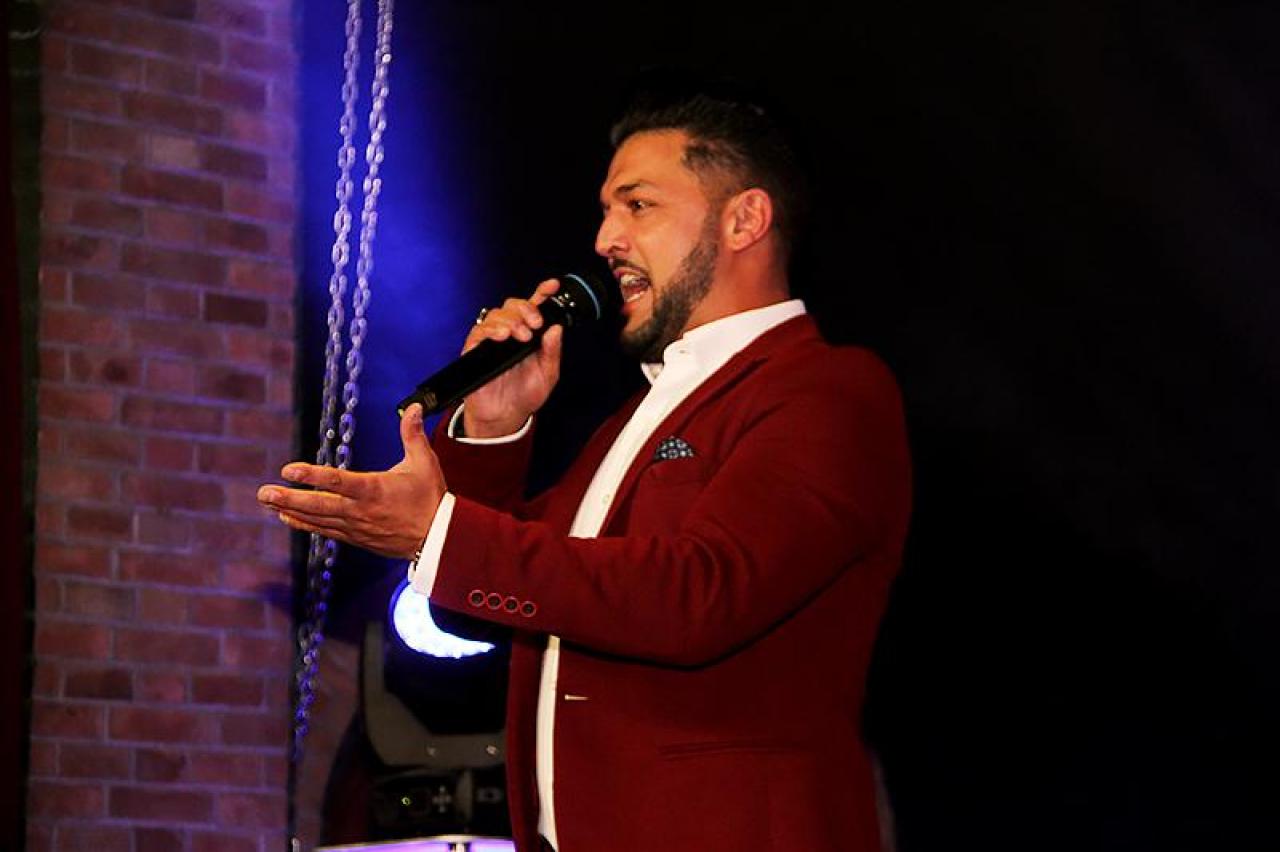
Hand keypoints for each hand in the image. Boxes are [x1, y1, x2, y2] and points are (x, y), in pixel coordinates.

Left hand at [257, 404, 444, 559]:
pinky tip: (288, 517)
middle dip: (289, 497)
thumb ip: (413, 434)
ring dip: (291, 510)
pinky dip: (305, 525)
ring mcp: (356, 526)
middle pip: (319, 504)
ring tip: (267, 503)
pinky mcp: (356, 537)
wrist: (437, 539)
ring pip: (317, 519)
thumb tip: (415, 407)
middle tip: (264, 492)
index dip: (311, 474)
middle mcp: (360, 510)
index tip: (287, 469)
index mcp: (374, 490)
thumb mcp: (424, 463)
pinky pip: (325, 531)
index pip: (338, 481)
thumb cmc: (430, 499)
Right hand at [461, 278, 563, 436]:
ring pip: (496, 314)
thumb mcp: (548, 374)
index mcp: (530, 334)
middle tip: (535, 323)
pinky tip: (502, 336)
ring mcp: (492, 340)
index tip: (552, 286)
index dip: (543, 292)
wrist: (506, 417)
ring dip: (511, 320)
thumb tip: (556, 329)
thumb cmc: (525, 394)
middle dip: (526, 308)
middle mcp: (510, 333)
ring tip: (521, 336)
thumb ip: (552, 351)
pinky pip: (478, 331)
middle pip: (513, 305)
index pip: (535, 307)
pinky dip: (491, 330)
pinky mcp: (475, 350)